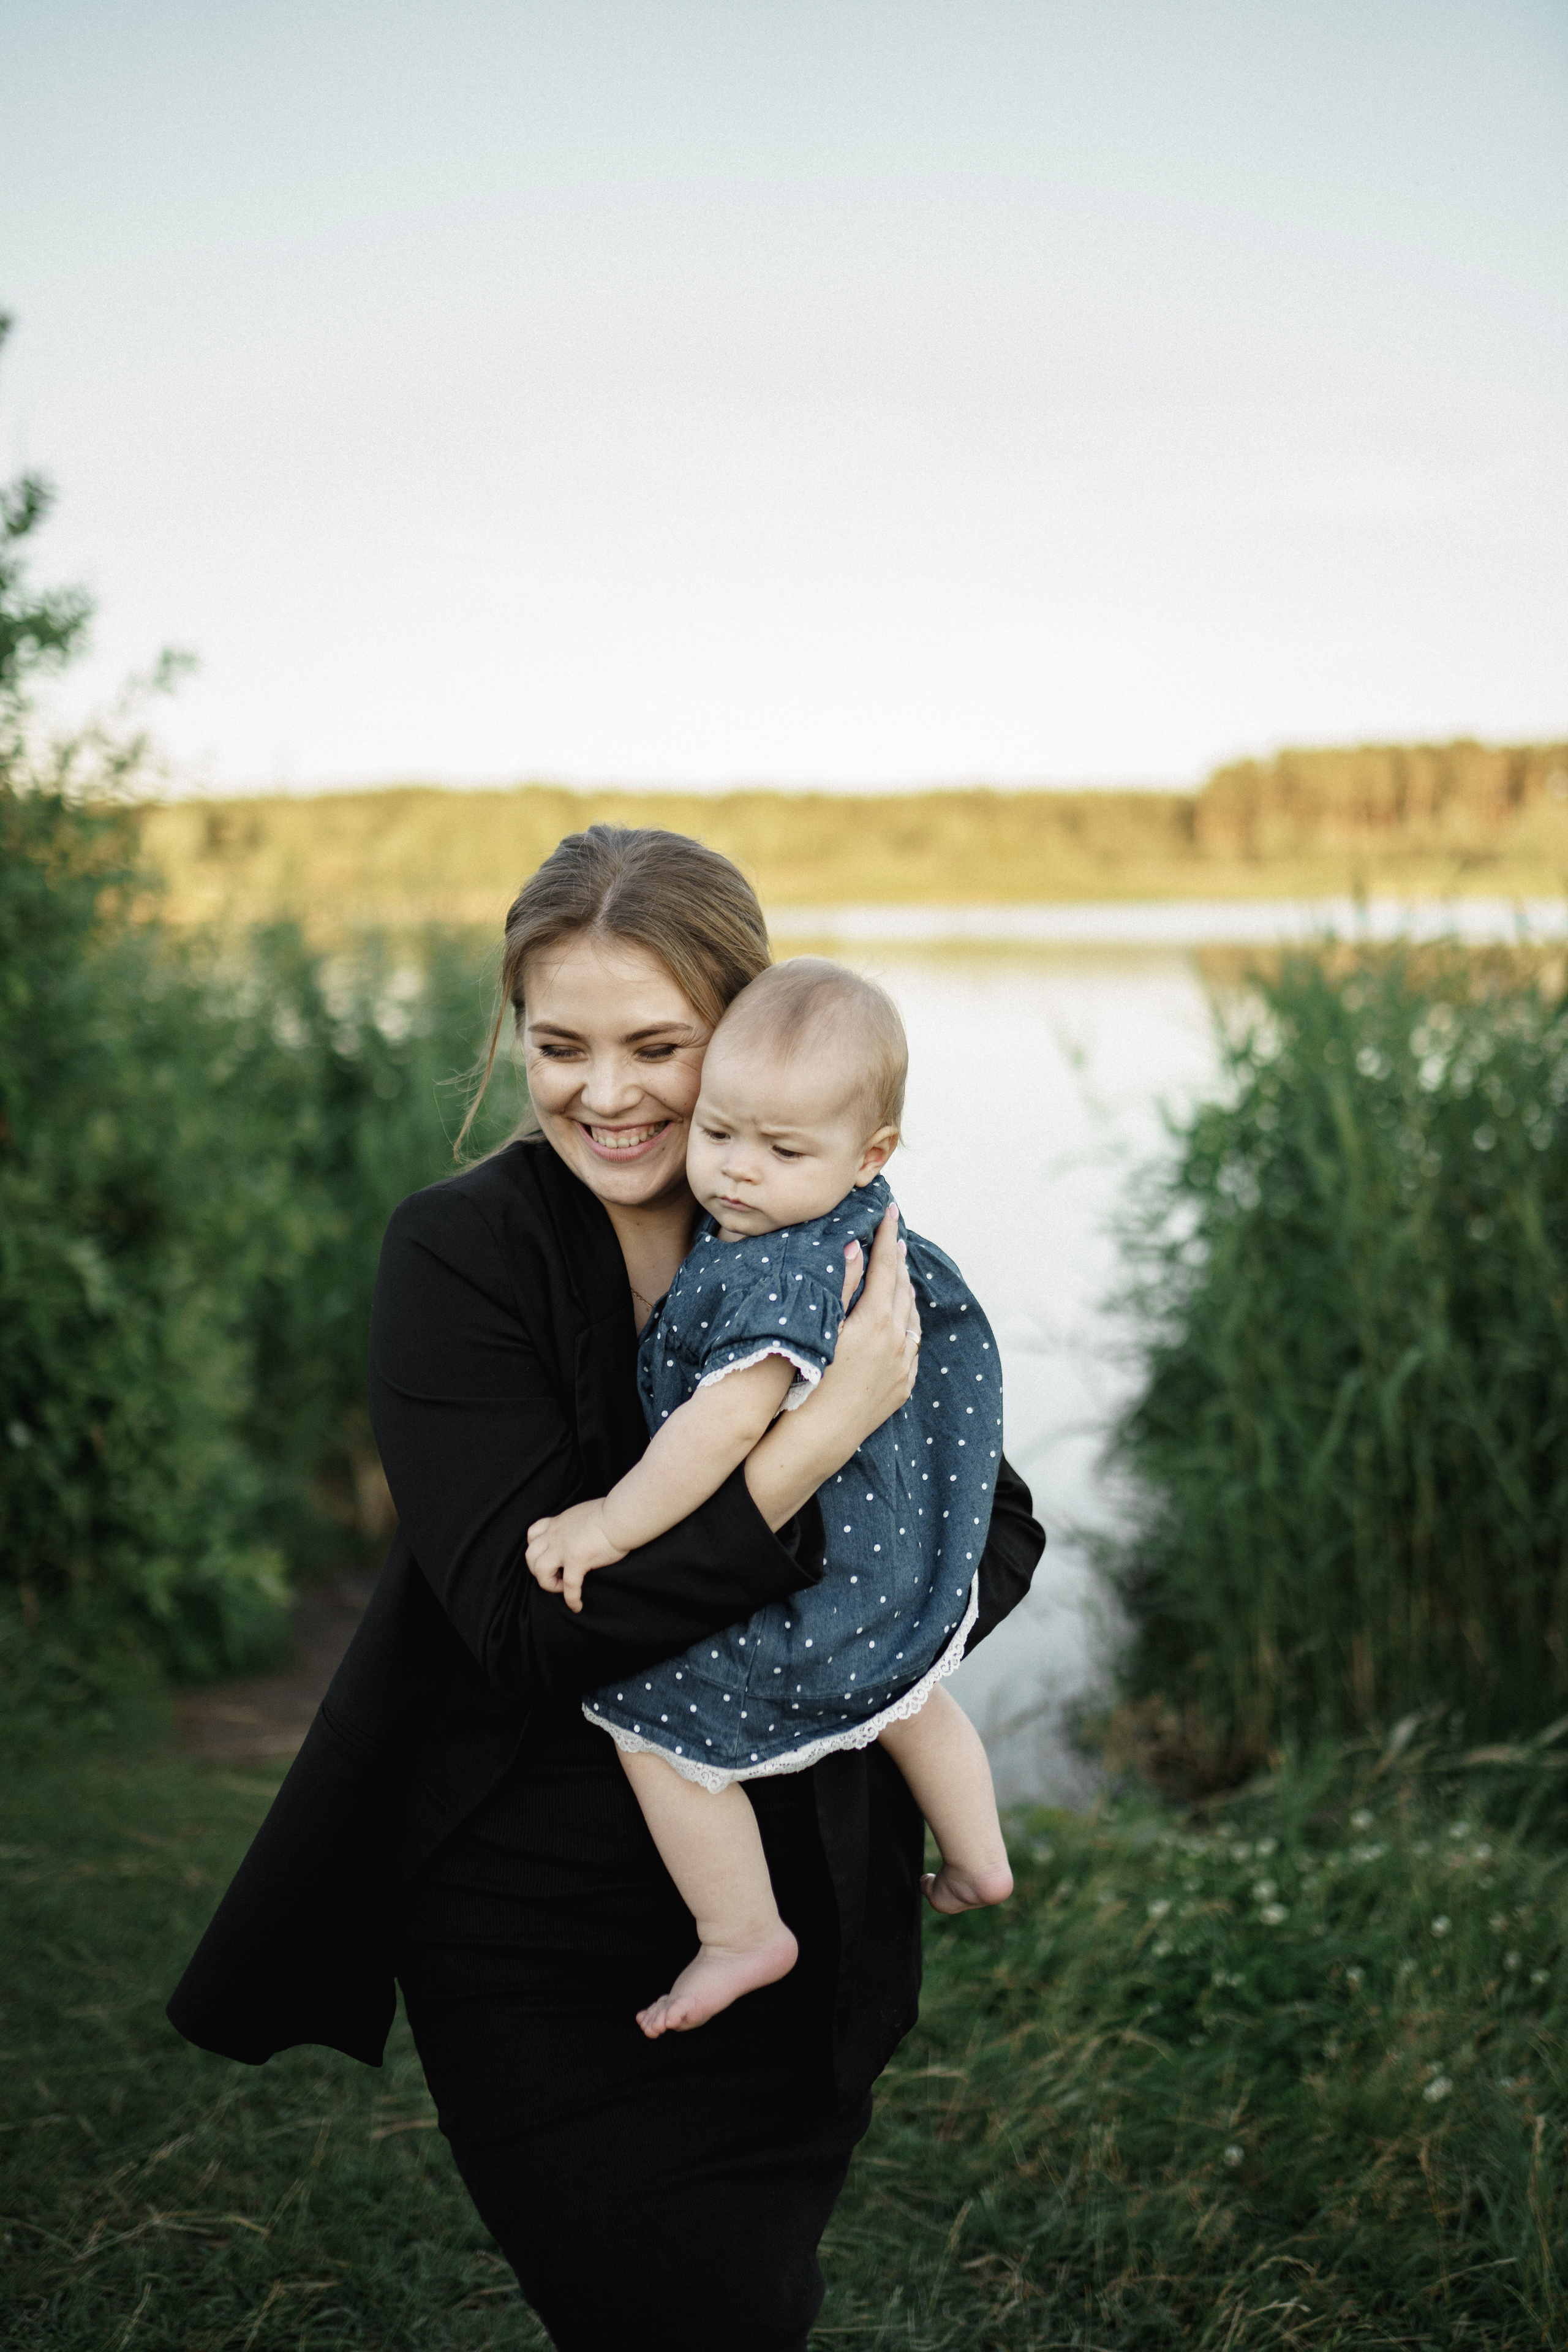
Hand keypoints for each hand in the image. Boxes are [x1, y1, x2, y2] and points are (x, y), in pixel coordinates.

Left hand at [526, 1500, 627, 1613]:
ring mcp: (564, 1548)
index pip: (533, 1534)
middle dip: (537, 1569)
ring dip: (548, 1583)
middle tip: (554, 1575)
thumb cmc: (612, 1513)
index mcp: (559, 1523)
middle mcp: (556, 1535)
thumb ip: (576, 1525)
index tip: (548, 1556)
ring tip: (562, 1587)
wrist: (622, 1515)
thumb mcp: (584, 1514)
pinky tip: (577, 1606)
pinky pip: (569, 1586)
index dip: (536, 1548)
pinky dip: (572, 1600)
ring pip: (540, 1571)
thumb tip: (582, 1533)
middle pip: (530, 1555)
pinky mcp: (577, 1560)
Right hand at [742, 1203, 919, 1529]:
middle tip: (893, 1234)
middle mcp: (897, 1341)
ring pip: (912, 1316)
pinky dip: (907, 1321)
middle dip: (898, 1258)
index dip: (887, 1236)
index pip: (887, 1266)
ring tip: (898, 1271)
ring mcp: (903, 1366)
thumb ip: (839, 1287)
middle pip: (902, 1288)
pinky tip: (901, 1318)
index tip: (890, 1211)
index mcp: (877, 1322)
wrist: (818, 1440)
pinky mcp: (902, 1386)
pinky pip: (912, 1344)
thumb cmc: (807, 1383)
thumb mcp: (820, 1329)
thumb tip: (853, 1249)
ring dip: (905, 1289)